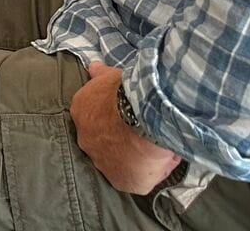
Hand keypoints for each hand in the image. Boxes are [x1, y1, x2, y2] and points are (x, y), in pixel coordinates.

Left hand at [70, 63, 182, 196]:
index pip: (95, 120)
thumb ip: (100, 74)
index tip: (129, 116)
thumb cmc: (123, 91)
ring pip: (125, 162)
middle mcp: (87, 142)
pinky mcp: (126, 182)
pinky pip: (142, 179)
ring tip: (161, 144)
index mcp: (81, 113)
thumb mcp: (109, 76)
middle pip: (107, 143)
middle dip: (122, 138)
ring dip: (140, 155)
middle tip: (144, 132)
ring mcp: (105, 165)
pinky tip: (168, 156)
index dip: (113, 119)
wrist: (140, 114)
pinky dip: (157, 169)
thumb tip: (93, 67)